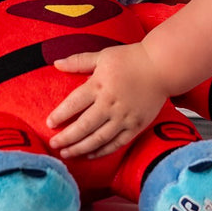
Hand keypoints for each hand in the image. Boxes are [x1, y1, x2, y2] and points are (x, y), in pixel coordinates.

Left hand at [46, 43, 169, 158]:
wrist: (161, 66)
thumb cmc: (131, 58)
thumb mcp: (102, 56)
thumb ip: (79, 61)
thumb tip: (56, 63)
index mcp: (99, 85)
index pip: (73, 104)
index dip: (60, 115)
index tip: (49, 124)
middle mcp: (110, 104)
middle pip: (83, 126)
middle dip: (66, 138)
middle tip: (54, 145)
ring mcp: (124, 117)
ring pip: (98, 139)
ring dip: (80, 148)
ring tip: (67, 154)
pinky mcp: (136, 126)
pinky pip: (116, 143)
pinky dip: (102, 151)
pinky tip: (90, 154)